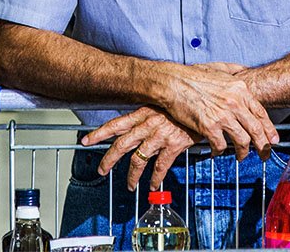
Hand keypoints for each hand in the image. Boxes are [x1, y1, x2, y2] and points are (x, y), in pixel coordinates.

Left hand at [82, 107, 197, 189]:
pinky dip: (155, 178)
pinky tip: (152, 184)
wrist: (203, 104)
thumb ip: (148, 116)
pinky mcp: (173, 145)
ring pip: (138, 159)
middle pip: (122, 144)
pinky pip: (160, 167)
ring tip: (129, 185)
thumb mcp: (161, 105)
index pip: (115, 124)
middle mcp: (148, 124)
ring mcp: (160, 135)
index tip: (85, 140)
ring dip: (131, 175)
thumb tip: (137, 126)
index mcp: (143, 112)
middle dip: (109, 159)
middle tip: (102, 170)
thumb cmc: (182, 104)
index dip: (99, 133)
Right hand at [156, 64, 277, 160]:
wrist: (173, 82)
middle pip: (256, 130)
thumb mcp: (220, 68)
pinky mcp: (208, 126)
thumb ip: (236, 70)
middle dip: (263, 146)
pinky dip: (219, 151)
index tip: (273, 139)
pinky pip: (220, 145)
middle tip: (265, 155)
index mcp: (240, 90)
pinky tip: (217, 152)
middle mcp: (234, 103)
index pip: (261, 113)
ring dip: (243, 152)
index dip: (269, 130)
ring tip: (240, 156)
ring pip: (242, 141)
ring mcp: (222, 115)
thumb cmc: (194, 75)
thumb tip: (246, 71)